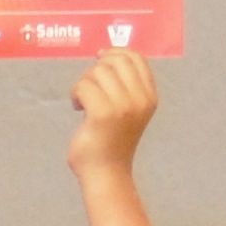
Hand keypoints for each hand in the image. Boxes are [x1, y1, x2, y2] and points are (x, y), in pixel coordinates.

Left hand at [68, 49, 159, 177]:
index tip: (100, 59)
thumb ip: (125, 84)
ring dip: (84, 83)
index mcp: (149, 96)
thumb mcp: (129, 109)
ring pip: (97, 72)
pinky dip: (75, 94)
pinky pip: (83, 86)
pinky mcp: (102, 114)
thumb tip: (105, 54)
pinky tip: (78, 107)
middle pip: (115, 60)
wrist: (106, 173)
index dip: (116, 52)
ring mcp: (123, 106)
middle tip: (90, 87)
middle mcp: (140, 99)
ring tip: (84, 101)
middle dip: (97, 69)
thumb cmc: (112, 141)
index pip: (136, 58)